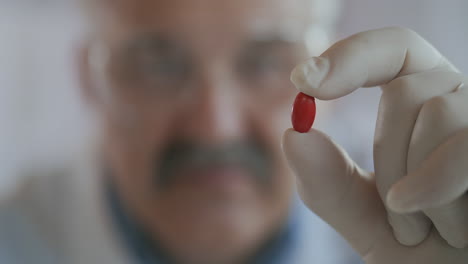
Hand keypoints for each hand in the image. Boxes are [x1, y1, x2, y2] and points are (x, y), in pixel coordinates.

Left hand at [283, 27, 467, 262]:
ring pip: (435, 113)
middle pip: (406, 91)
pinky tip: (442, 227)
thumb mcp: (364, 216)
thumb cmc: (420, 249)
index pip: (393, 51)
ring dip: (412, 185)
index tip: (304, 80)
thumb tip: (292, 134)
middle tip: (395, 206)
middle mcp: (461, 103)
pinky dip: (433, 188)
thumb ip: (327, 182)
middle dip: (386, 157)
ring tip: (426, 224)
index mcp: (425, 106)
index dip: (351, 56)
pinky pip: (463, 146)